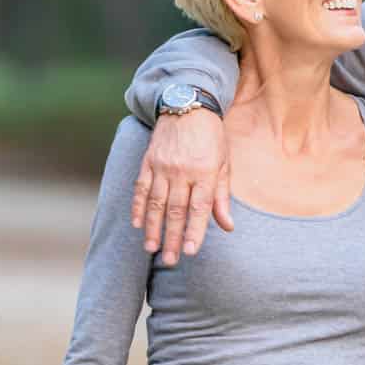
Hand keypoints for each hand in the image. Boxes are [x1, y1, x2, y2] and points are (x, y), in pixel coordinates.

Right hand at [131, 109, 232, 265]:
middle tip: (170, 260)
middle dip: (172, 237)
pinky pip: (141, 188)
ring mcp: (162, 166)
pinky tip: (137, 224)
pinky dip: (138, 207)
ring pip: (156, 203)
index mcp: (205, 172)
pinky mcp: (148, 161)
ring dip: (153, 228)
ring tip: (151, 249)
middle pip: (176, 210)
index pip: (199, 208)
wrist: (188, 104)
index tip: (190, 251)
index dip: (195, 231)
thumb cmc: (211, 137)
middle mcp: (182, 171)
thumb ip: (222, 196)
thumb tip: (227, 226)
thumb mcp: (223, 164)